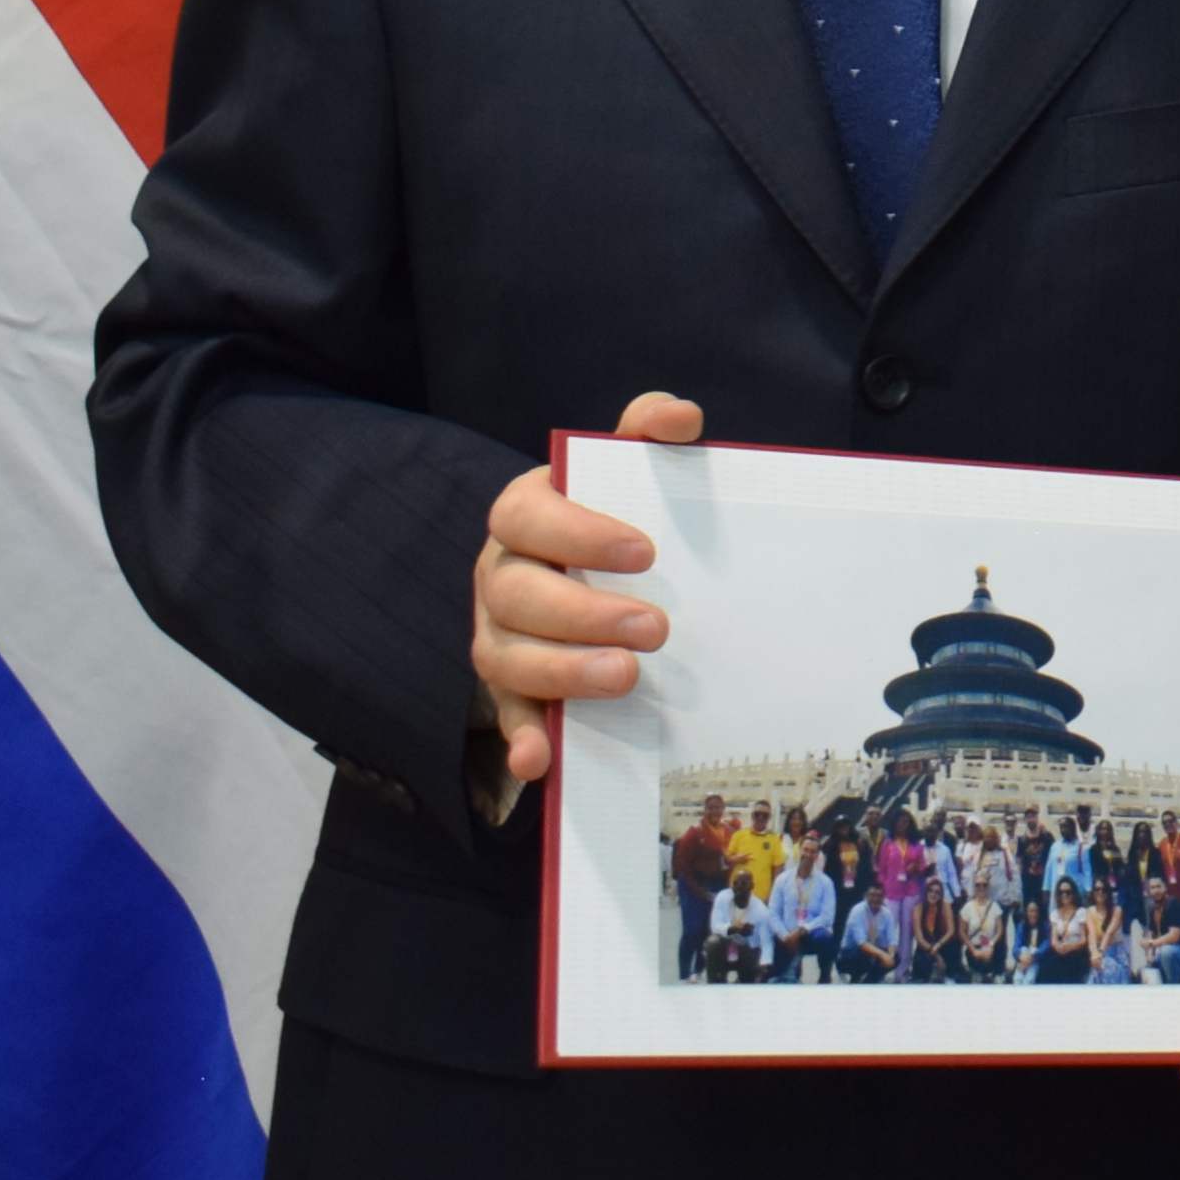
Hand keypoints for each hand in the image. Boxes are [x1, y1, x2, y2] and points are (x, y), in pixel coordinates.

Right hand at [470, 390, 702, 812]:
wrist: (578, 578)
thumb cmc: (607, 520)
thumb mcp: (623, 474)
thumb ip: (644, 436)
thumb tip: (682, 417)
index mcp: (524, 516)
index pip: (527, 514)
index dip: (578, 532)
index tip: (644, 552)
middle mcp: (500, 575)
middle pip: (518, 594)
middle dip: (584, 613)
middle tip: (655, 628)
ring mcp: (498, 636)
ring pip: (509, 657)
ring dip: (565, 671)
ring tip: (627, 678)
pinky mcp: (510, 691)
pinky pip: (506, 718)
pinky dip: (522, 740)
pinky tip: (543, 761)